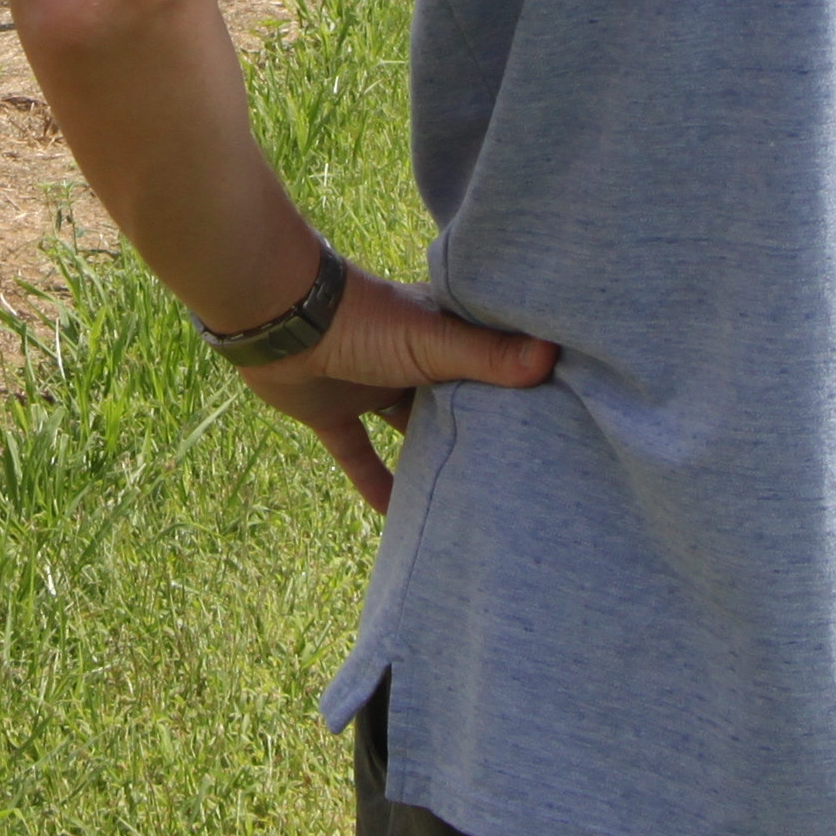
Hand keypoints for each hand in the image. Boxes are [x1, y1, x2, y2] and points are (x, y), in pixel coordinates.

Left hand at [237, 271, 555, 512]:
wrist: (281, 318)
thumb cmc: (364, 319)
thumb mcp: (433, 342)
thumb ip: (488, 355)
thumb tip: (553, 355)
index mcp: (437, 332)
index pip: (488, 360)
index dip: (516, 386)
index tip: (554, 416)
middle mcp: (408, 359)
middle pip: (451, 399)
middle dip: (477, 427)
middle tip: (517, 470)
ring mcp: (369, 386)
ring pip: (406, 428)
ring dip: (427, 456)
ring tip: (468, 496)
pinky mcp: (333, 413)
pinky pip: (358, 454)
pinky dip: (374, 482)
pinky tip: (396, 517)